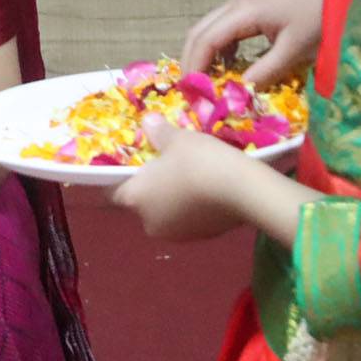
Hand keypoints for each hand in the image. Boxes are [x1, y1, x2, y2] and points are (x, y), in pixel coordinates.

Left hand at [111, 116, 255, 241]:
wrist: (245, 191)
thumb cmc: (199, 162)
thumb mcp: (178, 139)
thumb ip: (158, 132)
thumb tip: (147, 122)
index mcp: (135, 199)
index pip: (114, 192)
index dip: (120, 178)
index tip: (132, 165)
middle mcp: (150, 223)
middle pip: (143, 204)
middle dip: (152, 188)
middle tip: (165, 166)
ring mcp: (178, 234)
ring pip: (167, 212)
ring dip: (173, 198)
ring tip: (189, 176)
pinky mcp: (203, 237)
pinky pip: (190, 219)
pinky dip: (194, 206)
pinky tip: (208, 189)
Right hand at [181, 0, 324, 82]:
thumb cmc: (321, 21)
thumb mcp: (293, 52)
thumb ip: (263, 73)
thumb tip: (235, 94)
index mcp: (243, 11)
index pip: (205, 40)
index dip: (194, 67)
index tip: (193, 93)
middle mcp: (235, 2)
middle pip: (198, 32)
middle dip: (192, 62)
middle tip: (193, 91)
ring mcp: (241, 1)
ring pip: (207, 29)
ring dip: (203, 54)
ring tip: (207, 81)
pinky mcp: (250, 5)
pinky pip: (222, 27)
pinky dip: (218, 48)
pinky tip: (228, 66)